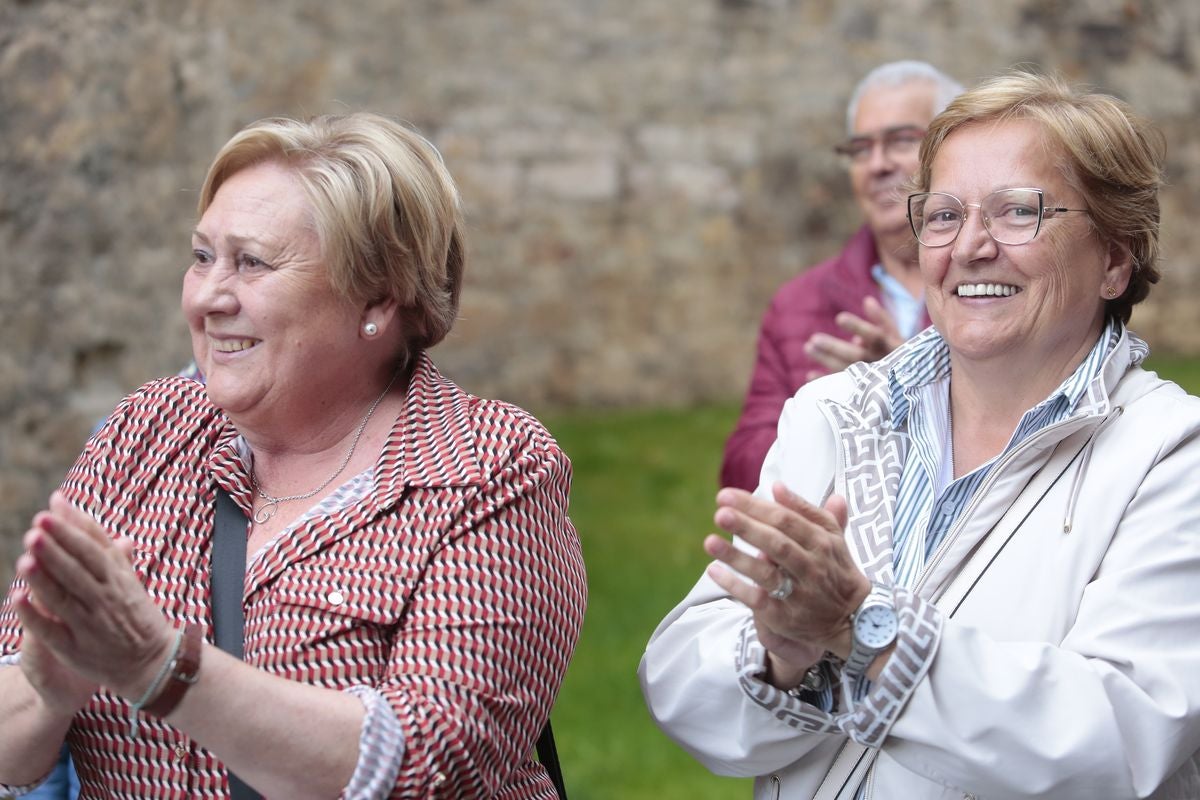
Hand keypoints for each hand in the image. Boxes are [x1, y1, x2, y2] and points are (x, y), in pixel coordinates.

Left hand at [14, 493, 175, 701]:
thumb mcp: (129, 580)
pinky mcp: (76, 649)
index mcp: (120, 578)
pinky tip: (18, 597)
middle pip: (79, 567)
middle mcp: (106, 598)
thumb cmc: (136, 616)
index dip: (75, 524)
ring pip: (64, 595)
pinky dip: (35, 614)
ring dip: (45, 575)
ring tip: (27, 554)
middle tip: (37, 524)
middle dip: (58, 545)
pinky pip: (52, 630)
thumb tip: (82, 519)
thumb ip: (106, 549)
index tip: (55, 503)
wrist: (153, 663)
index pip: (95, 546)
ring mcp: (91, 624)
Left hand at [704, 483, 869, 661]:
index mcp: (822, 542)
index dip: (755, 506)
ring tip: (709, 541)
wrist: (855, 619)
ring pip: (766, 573)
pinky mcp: (786, 617)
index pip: (786, 520)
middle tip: (720, 513)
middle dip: (747, 528)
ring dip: (736, 557)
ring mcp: (799, 593)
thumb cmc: (836, 568)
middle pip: (777, 544)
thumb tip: (777, 486)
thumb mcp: (832, 537)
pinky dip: (735, 585)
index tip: (726, 495)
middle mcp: (812, 567)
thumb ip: (806, 510)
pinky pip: (758, 599)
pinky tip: (713, 570)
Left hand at [803, 297, 903, 380]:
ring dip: (827, 360)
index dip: (858, 326)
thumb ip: (883, 319)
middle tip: (813, 340)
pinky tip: (810, 375)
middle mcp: (883, 365)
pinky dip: (826, 380)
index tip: (839, 318)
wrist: (911, 388)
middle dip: (834, 347)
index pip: (875, 336)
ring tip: (807, 348)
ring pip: (847, 370)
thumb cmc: (900, 356)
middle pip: (856, 356)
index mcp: (893, 349)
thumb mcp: (896, 337)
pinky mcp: (866, 392)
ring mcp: (874, 381)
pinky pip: (843, 388)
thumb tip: (867, 302)